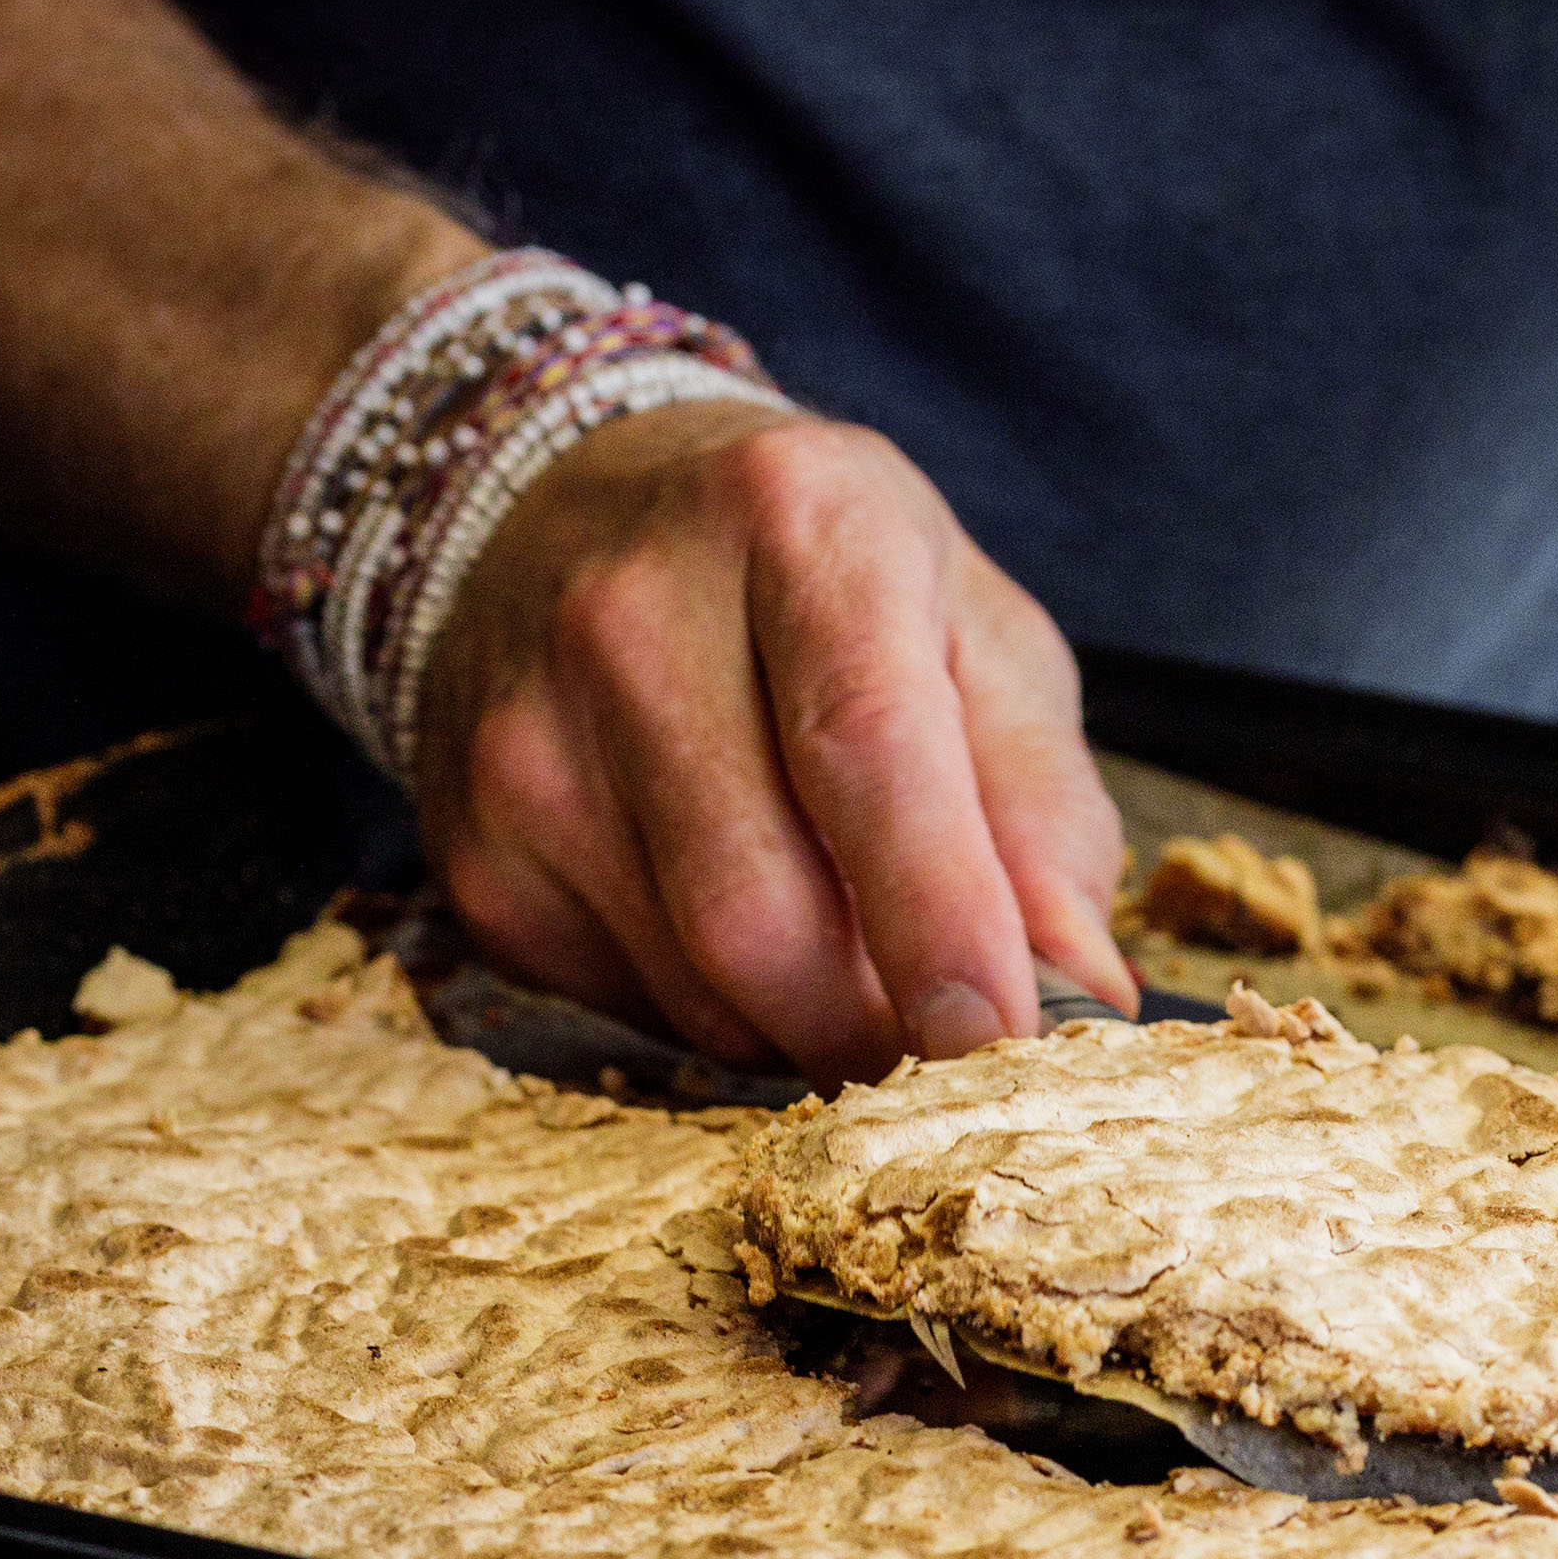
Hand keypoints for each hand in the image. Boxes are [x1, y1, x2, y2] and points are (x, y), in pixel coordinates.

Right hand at [411, 398, 1135, 1077]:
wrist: (560, 516)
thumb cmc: (815, 587)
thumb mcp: (971, 636)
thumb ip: (1043, 811)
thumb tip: (1081, 996)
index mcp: (797, 520)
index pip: (868, 748)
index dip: (940, 920)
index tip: (1000, 1041)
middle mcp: (631, 613)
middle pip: (763, 910)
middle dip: (877, 1022)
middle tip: (947, 1042)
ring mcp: (525, 740)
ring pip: (698, 986)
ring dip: (805, 1023)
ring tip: (841, 948)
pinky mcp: (476, 851)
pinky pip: (629, 1006)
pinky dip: (717, 1013)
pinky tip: (727, 925)